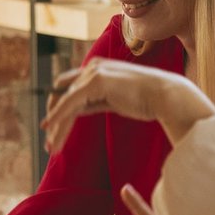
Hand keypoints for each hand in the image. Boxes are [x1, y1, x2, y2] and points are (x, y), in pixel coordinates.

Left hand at [41, 59, 214, 154]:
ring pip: (65, 102)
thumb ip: (95, 100)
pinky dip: (58, 118)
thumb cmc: (146, 99)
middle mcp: (92, 67)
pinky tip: (53, 132)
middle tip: (49, 142)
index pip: (68, 87)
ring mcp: (93, 73)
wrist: (166, 95)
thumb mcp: (114, 99)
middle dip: (53, 117)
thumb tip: (78, 109)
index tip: (52, 128)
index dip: (58, 107)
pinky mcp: (96, 82)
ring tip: (52, 147)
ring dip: (56, 126)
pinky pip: (70, 103)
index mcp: (97, 67)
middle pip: (61, 93)